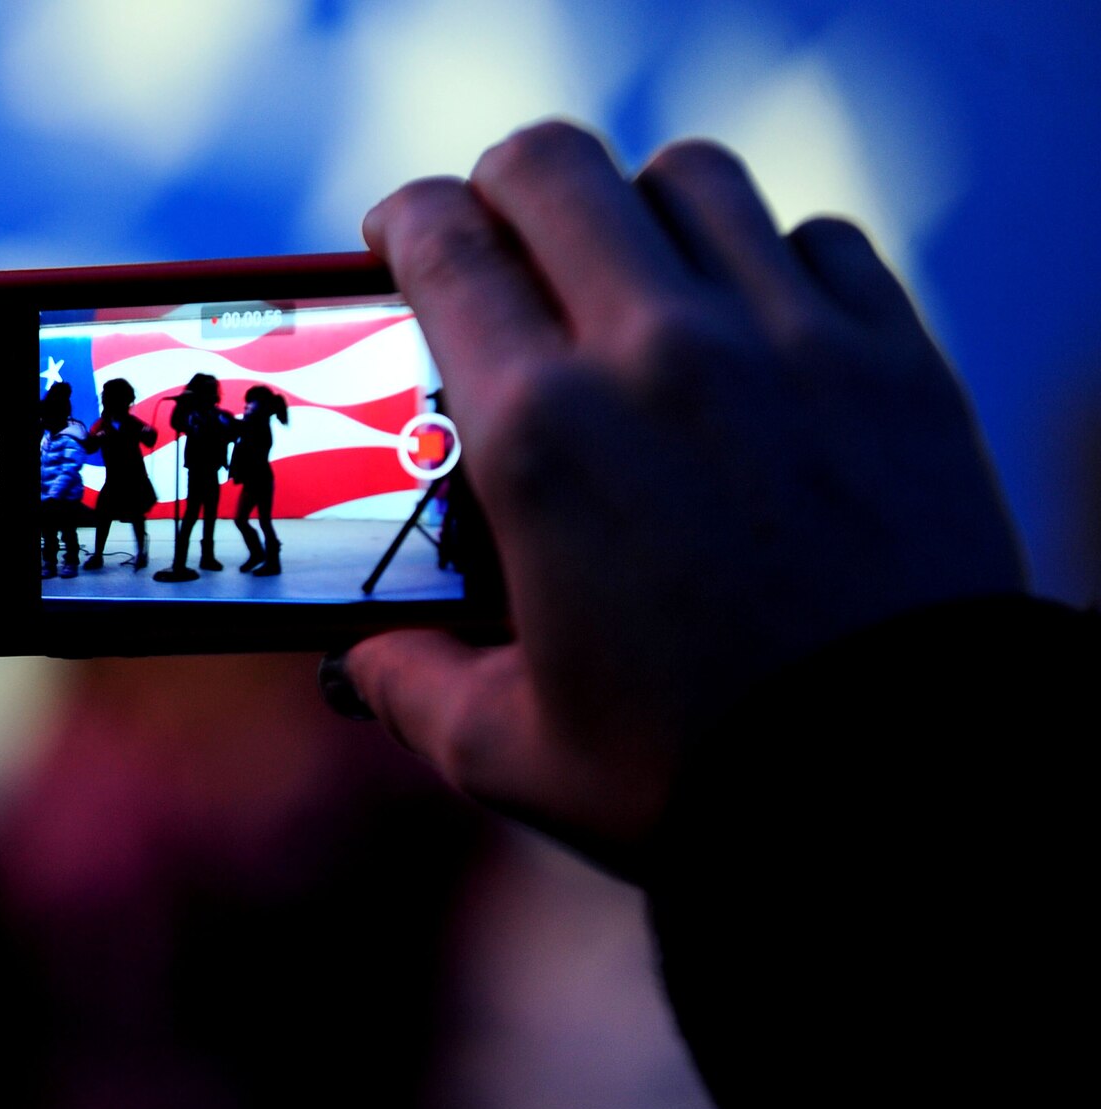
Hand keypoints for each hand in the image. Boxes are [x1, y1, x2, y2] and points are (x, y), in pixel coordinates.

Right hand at [345, 122, 1024, 847]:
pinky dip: (766, 258)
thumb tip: (358, 657)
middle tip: (495, 237)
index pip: (444, 247)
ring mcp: (791, 342)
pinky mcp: (896, 360)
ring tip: (624, 272)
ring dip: (634, 208)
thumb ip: (407, 686)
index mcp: (543, 439)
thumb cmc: (690, 781)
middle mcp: (659, 355)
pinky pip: (816, 240)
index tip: (397, 237)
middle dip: (501, 186)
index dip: (403, 221)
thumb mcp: (510, 752)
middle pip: (554, 168)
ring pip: (690, 181)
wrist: (896, 794)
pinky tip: (749, 321)